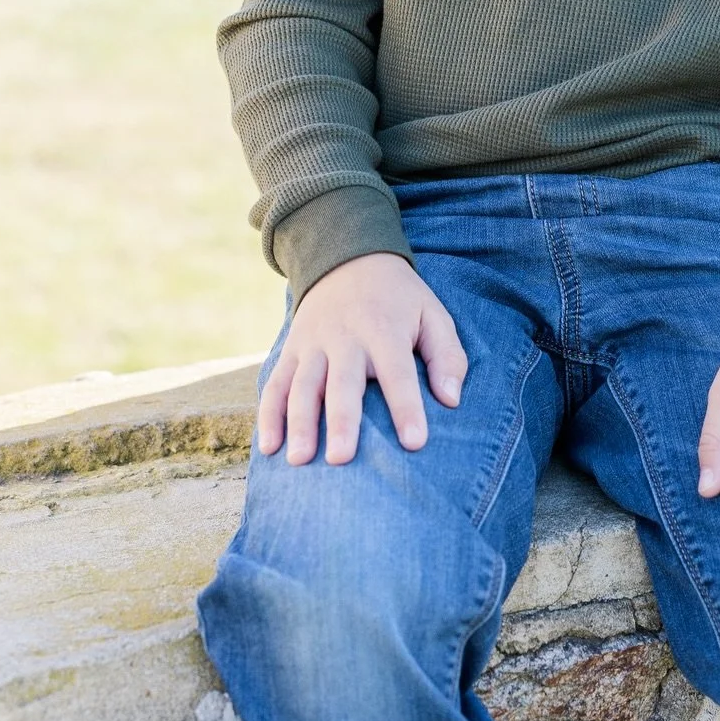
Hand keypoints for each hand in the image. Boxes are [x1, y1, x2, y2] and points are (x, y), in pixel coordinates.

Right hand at [256, 253, 466, 466]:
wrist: (348, 259)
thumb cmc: (399, 300)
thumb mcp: (432, 315)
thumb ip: (447, 356)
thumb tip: (451, 400)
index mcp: (384, 329)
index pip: (397, 372)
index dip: (406, 407)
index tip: (414, 443)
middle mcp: (345, 337)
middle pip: (342, 382)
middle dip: (341, 420)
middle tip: (342, 459)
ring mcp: (313, 344)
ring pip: (303, 386)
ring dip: (299, 423)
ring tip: (300, 461)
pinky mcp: (291, 350)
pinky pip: (276, 384)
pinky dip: (268, 415)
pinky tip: (268, 447)